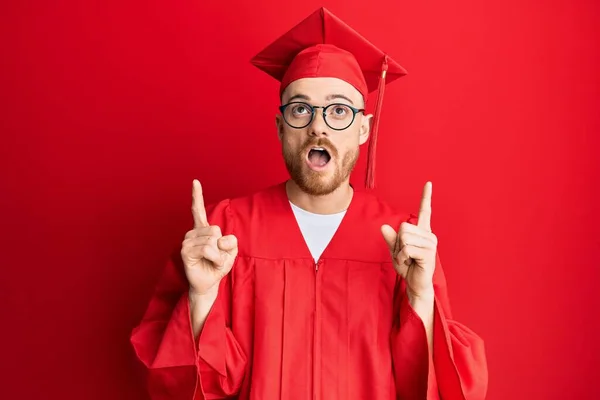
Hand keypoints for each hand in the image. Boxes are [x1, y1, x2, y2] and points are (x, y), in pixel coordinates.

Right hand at [181, 179, 237, 295]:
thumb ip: (231, 242)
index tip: (195, 181)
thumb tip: (219, 240)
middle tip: (217, 256)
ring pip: (212, 240)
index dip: (197, 195)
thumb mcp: (231, 252)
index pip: (198, 210)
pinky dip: (215, 258)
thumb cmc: (218, 266)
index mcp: (202, 229)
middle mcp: (193, 232)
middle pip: (215, 230)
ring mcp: (187, 241)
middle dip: (222, 246)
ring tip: (212, 261)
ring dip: (218, 255)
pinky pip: (207, 249)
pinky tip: (210, 263)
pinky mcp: (185, 251)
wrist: (209, 283)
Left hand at [381, 181, 436, 298]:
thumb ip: (390, 239)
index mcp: (422, 232)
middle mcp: (428, 235)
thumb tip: (383, 227)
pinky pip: (406, 248)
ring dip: (400, 251)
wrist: (415, 285)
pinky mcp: (428, 253)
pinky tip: (410, 262)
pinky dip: (402, 257)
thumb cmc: (407, 267)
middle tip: (405, 254)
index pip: (425, 211)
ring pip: (404, 237)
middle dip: (398, 242)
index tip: (428, 183)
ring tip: (408, 259)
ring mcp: (430, 244)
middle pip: (403, 227)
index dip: (426, 197)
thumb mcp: (395, 251)